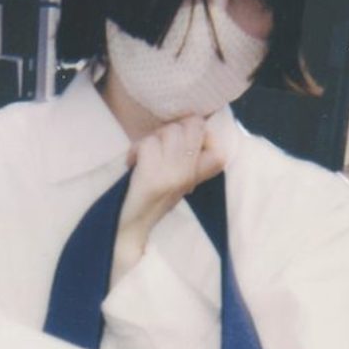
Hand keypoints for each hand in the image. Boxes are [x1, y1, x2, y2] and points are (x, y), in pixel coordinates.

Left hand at [112, 116, 226, 282]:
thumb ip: (189, 154)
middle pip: (192, 125)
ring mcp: (174, 176)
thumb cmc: (151, 198)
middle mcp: (190, 175)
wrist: (130, 227)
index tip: (184, 144)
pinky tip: (133, 164)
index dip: (202, 134)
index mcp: (199, 175)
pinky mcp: (154, 178)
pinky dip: (135, 150)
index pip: (218, 143)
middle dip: (172, 130)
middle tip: (160, 148)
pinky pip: (148, 144)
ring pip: (169, 131)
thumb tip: (190, 121)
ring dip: (152, 139)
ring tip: (145, 158)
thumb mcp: (180, 178)